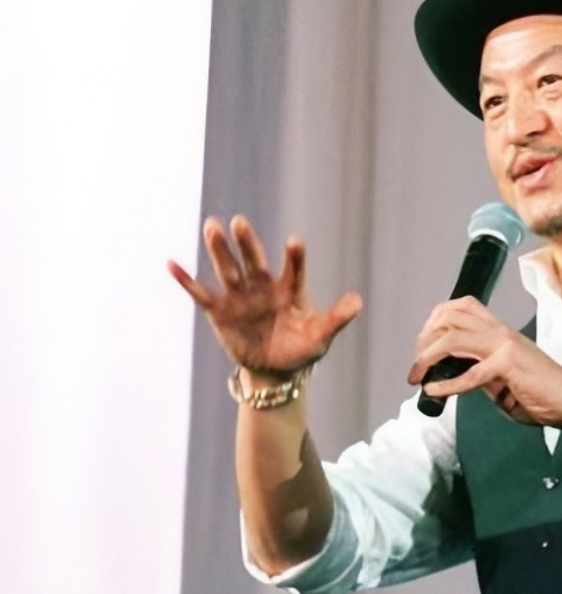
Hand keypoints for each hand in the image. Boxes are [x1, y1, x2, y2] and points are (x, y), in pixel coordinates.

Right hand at [168, 215, 361, 375]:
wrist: (276, 372)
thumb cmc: (300, 350)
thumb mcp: (320, 337)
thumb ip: (336, 318)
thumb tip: (357, 302)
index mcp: (290, 290)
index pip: (294, 269)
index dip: (295, 257)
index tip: (295, 242)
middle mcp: (263, 287)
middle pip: (254, 261)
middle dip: (247, 243)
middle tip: (240, 222)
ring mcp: (240, 298)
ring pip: (228, 269)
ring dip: (219, 250)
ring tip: (211, 227)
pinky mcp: (220, 312)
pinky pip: (201, 294)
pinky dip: (187, 281)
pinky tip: (172, 265)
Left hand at [408, 296, 561, 427]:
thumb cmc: (541, 392)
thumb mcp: (503, 376)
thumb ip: (480, 369)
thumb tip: (452, 374)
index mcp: (500, 330)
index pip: (462, 306)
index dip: (436, 319)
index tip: (424, 343)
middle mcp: (500, 331)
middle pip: (450, 317)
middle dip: (425, 338)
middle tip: (417, 363)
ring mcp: (504, 345)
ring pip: (452, 338)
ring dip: (427, 357)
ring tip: (417, 376)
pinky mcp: (507, 365)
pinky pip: (469, 373)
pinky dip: (446, 384)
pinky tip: (433, 392)